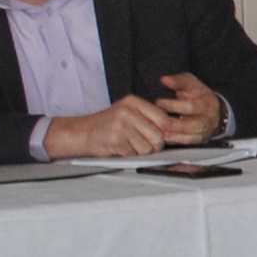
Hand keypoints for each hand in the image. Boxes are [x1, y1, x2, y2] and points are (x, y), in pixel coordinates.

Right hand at [42, 96, 170, 158]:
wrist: (82, 132)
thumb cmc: (108, 124)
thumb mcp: (128, 112)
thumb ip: (148, 117)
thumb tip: (173, 129)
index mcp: (133, 102)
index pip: (163, 118)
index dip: (165, 131)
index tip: (160, 136)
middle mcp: (128, 111)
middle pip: (158, 135)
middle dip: (155, 145)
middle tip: (145, 145)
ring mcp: (121, 126)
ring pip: (148, 148)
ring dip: (141, 152)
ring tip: (131, 145)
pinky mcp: (115, 140)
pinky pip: (134, 154)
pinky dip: (130, 155)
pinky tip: (122, 148)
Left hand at [150, 71, 225, 144]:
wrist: (212, 109)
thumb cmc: (197, 94)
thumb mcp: (190, 83)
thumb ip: (177, 81)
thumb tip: (164, 80)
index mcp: (207, 103)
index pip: (191, 105)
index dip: (174, 105)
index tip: (158, 102)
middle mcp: (208, 119)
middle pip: (196, 124)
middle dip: (179, 125)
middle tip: (164, 123)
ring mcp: (205, 131)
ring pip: (194, 136)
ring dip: (179, 136)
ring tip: (165, 135)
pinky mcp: (199, 139)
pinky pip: (190, 143)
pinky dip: (179, 142)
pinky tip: (168, 140)